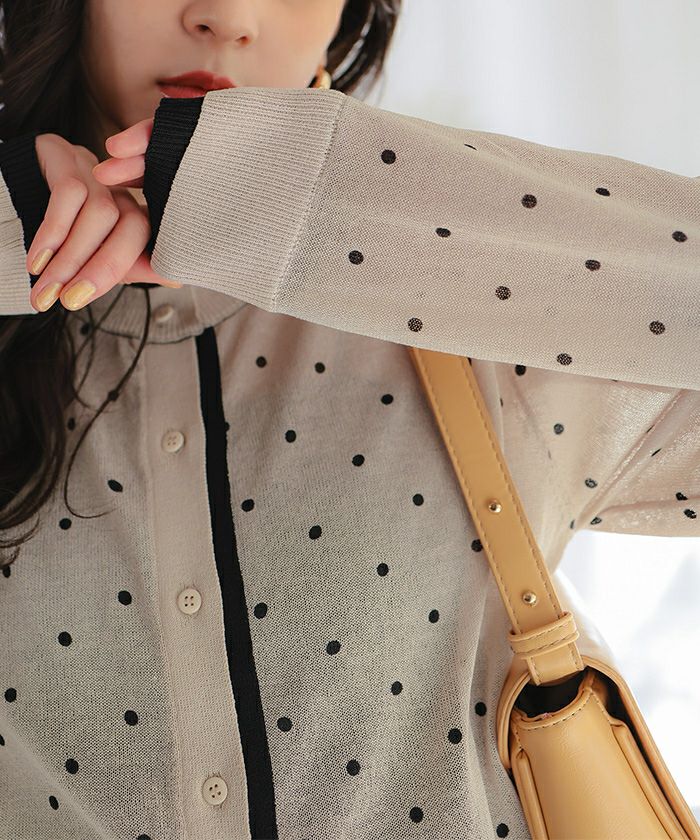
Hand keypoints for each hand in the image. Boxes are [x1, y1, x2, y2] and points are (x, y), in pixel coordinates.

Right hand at [27, 130, 180, 313]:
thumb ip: (129, 268)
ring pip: (100, 215)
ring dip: (71, 258)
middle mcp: (119, 187)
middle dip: (102, 269)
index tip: (143, 290)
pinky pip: (67, 195)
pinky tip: (37, 260)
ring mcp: (92, 168)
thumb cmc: (54, 236)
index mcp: (132, 211)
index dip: (145, 267)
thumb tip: (177, 282)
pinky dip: (52, 233)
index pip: (151, 241)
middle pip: (132, 226)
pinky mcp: (61, 153)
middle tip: (71, 300)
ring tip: (47, 288)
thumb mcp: (93, 256)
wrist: (1, 204)